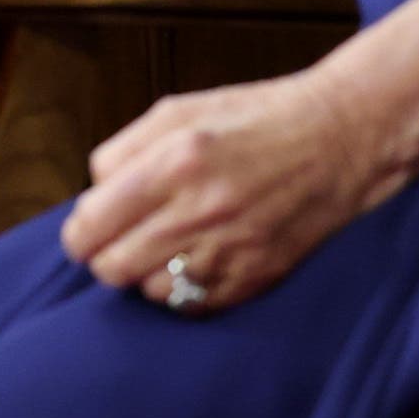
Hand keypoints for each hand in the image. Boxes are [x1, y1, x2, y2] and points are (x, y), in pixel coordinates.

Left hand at [60, 67, 402, 312]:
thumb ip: (123, 152)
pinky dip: (182, 290)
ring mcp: (230, 251)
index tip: (84, 231)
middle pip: (113, 267)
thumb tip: (93, 193)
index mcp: (172, 165)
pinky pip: (193, 306)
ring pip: (150, 292)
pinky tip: (191, 262)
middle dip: (104, 257)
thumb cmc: (253, 119)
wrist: (339, 140)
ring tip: (161, 248)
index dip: (79, 234)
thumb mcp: (176, 111)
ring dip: (145, 274)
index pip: (92, 224)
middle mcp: (198, 213)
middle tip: (117, 241)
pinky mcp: (256, 278)